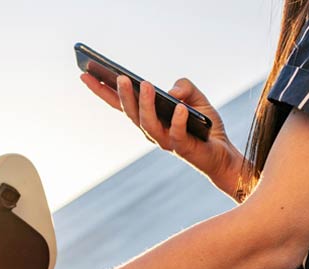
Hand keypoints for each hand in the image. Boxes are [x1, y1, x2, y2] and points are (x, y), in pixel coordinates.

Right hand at [80, 73, 254, 198]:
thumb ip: (185, 87)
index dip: (102, 90)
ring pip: (148, 123)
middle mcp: (152, 131)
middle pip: (130, 113)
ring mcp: (166, 141)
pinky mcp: (183, 148)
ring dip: (144, 104)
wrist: (223, 154)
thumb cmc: (205, 126)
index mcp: (149, 117)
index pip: (121, 103)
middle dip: (122, 95)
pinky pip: (178, 134)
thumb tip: (172, 91)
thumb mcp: (196, 98)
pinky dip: (178, 120)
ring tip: (144, 84)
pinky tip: (180, 106)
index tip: (85, 74)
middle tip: (118, 77)